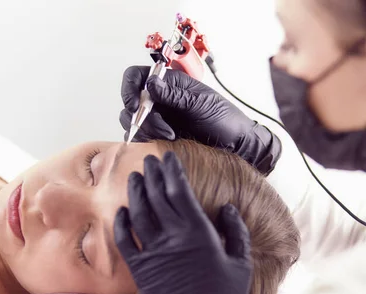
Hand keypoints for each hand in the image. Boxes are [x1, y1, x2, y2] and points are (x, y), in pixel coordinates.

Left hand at [113, 152, 252, 293]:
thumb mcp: (241, 262)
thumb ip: (236, 232)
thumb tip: (228, 209)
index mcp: (198, 232)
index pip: (179, 190)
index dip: (172, 170)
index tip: (168, 157)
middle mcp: (173, 236)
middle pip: (157, 195)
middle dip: (152, 174)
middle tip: (149, 161)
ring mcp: (153, 251)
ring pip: (139, 212)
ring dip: (136, 192)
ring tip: (136, 177)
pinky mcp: (140, 268)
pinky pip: (125, 240)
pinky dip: (122, 223)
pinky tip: (121, 210)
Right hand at [119, 66, 281, 173]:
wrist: (236, 145)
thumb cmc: (225, 119)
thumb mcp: (200, 104)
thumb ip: (174, 95)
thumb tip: (150, 83)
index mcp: (169, 83)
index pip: (136, 76)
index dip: (129, 88)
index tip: (135, 105)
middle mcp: (160, 99)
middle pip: (131, 103)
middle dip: (142, 117)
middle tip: (164, 129)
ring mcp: (158, 118)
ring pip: (132, 122)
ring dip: (147, 130)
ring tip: (170, 137)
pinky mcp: (159, 136)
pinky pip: (140, 138)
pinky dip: (147, 141)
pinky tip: (166, 143)